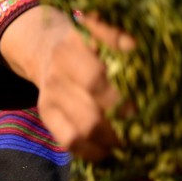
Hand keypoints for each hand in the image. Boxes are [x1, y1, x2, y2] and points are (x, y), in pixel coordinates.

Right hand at [0, 4, 133, 160]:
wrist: (43, 48)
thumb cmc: (81, 42)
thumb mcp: (93, 30)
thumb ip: (113, 35)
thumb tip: (132, 46)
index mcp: (69, 51)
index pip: (94, 78)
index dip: (118, 96)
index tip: (138, 101)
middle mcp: (56, 76)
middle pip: (91, 112)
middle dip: (119, 121)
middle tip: (137, 123)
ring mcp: (49, 98)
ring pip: (82, 131)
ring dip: (109, 140)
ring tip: (126, 139)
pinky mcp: (47, 116)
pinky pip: (70, 142)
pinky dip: (92, 150)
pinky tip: (107, 148)